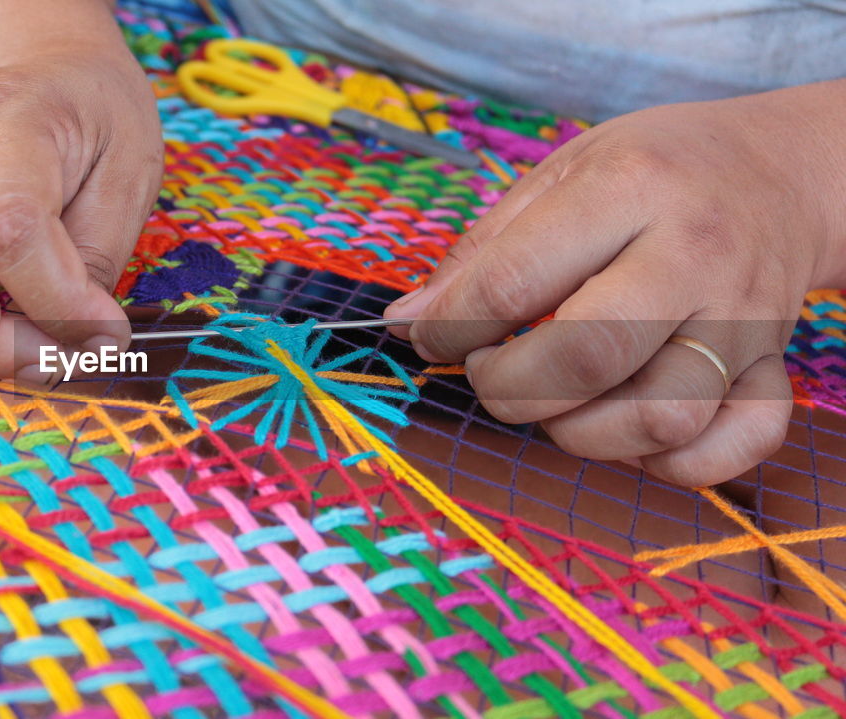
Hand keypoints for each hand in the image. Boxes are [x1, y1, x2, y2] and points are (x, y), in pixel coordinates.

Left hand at [385, 81, 845, 485]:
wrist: (783, 169)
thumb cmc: (655, 170)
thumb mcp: (561, 174)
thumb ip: (482, 251)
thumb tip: (408, 323)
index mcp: (630, 188)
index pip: (514, 283)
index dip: (451, 328)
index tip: (432, 338)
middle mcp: (694, 255)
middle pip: (587, 359)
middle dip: (508, 387)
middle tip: (489, 373)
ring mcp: (744, 319)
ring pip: (660, 418)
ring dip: (582, 433)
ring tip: (558, 400)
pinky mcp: (775, 366)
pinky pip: (732, 447)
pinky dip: (670, 462)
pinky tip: (629, 428)